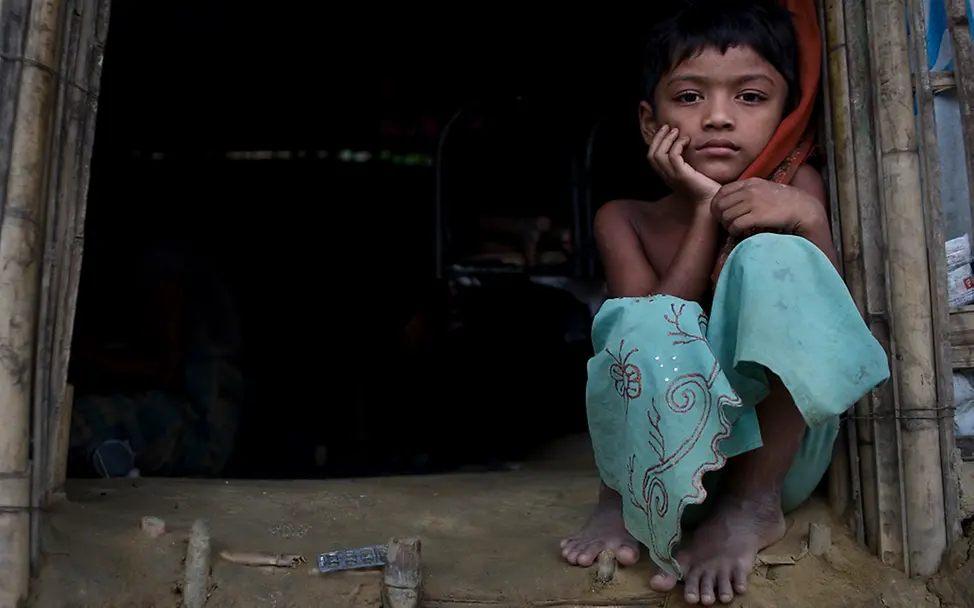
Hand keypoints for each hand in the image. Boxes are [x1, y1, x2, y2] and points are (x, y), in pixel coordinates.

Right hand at [648, 125, 719, 205]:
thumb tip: (691, 148)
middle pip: (651, 155)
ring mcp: (673, 176)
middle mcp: (667, 177)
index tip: (665, 132)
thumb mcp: (694, 174)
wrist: (712, 204)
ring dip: (666, 139)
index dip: (656, 143)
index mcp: (667, 177)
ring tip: (676, 131)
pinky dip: (678, 145)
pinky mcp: (682, 175)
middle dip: (658, 138)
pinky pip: (673, 156)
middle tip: (667, 127)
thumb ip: (689, 164)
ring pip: (659, 154)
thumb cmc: (707, 190)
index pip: (653, 158)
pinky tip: (687, 140)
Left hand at [710, 178, 824, 235]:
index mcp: (750, 182)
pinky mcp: (758, 215)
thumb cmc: (783, 201)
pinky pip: (735, 225)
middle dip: (720, 217)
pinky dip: (734, 231)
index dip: (716, 204)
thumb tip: (729, 202)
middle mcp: (749, 190)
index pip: (722, 192)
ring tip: (734, 229)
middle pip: (720, 205)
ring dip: (727, 225)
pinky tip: (740, 233)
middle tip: (726, 224)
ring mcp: (753, 202)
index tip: (720, 213)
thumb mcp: (763, 189)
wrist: (803, 208)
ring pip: (726, 215)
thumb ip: (747, 191)